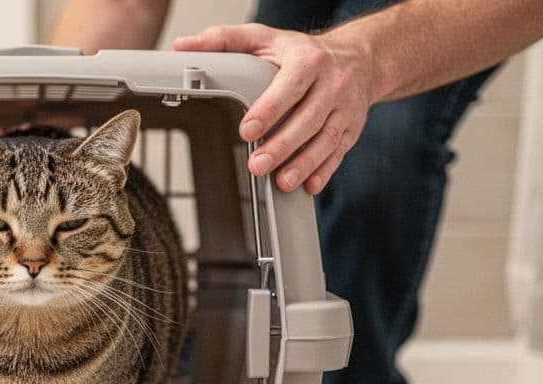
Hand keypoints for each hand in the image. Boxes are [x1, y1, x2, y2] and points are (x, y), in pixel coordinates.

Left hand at [174, 23, 374, 193]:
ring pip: (326, 139)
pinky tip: (308, 186)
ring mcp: (345, 108)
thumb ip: (224, 40)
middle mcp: (332, 83)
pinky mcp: (352, 128)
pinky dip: (325, 171)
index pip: (290, 87)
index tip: (247, 131)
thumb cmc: (302, 52)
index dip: (269, 110)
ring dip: (304, 164)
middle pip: (309, 118)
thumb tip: (184, 46)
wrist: (357, 57)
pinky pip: (340, 152)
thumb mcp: (264, 38)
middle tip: (257, 165)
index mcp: (308, 60)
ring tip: (282, 182)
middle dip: (282, 145)